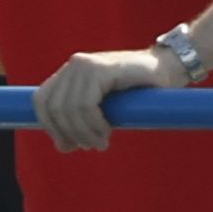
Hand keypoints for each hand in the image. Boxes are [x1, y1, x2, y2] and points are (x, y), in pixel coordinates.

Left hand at [40, 48, 169, 150]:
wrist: (170, 68)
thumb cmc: (139, 89)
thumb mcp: (103, 104)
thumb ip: (81, 119)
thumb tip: (62, 147)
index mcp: (70, 71)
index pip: (42, 101)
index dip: (50, 126)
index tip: (67, 145)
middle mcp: (74, 64)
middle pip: (53, 107)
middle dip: (68, 133)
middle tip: (88, 146)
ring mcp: (86, 64)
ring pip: (69, 109)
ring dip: (83, 132)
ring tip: (100, 143)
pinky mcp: (100, 69)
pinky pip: (85, 105)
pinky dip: (93, 124)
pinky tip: (106, 131)